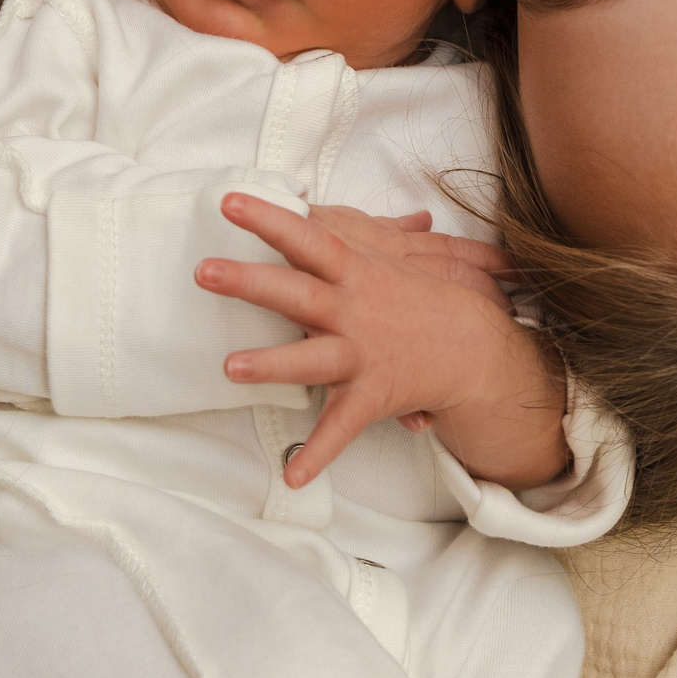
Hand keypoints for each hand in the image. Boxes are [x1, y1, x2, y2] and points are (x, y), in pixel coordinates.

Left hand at [195, 196, 568, 489]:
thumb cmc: (419, 296)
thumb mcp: (388, 254)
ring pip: (310, 359)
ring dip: (272, 364)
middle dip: (250, 282)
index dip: (270, 218)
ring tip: (231, 368)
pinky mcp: (369, 396)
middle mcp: (352, 311)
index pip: (307, 238)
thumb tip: (311, 202)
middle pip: (296, 293)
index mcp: (354, 272)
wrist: (472, 346)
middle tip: (204, 271)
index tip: (230, 202)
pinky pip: (340, 429)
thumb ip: (348, 229)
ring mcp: (360, 354)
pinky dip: (318, 454)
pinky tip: (292, 475)